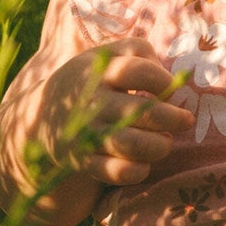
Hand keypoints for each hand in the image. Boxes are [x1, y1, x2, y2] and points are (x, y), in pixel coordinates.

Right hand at [39, 38, 193, 185]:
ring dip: (160, 146)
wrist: (40, 114)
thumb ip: (141, 54)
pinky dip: (138, 171)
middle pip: (141, 111)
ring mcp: (87, 133)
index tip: (171, 88)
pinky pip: (117, 172)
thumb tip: (169, 83)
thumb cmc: (92, 79)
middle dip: (173, 118)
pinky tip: (144, 164)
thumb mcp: (109, 54)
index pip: (138, 71)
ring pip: (133, 144)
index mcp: (100, 71)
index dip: (163, 81)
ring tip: (165, 141)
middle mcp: (93, 102)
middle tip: (185, 120)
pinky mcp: (84, 161)